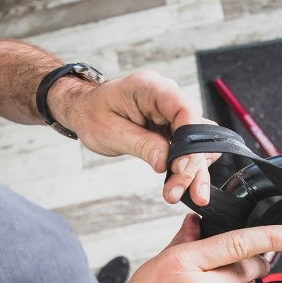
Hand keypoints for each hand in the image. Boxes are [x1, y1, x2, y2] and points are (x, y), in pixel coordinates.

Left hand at [63, 70, 218, 206]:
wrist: (85, 110)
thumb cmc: (93, 114)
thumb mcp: (110, 132)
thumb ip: (141, 145)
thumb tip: (165, 163)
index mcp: (151, 88)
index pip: (185, 110)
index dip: (189, 141)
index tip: (179, 168)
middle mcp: (168, 97)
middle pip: (195, 131)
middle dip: (191, 165)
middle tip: (180, 192)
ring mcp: (172, 113)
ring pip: (196, 143)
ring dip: (191, 171)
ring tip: (177, 194)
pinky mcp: (173, 127)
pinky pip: (187, 148)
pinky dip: (186, 168)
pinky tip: (179, 186)